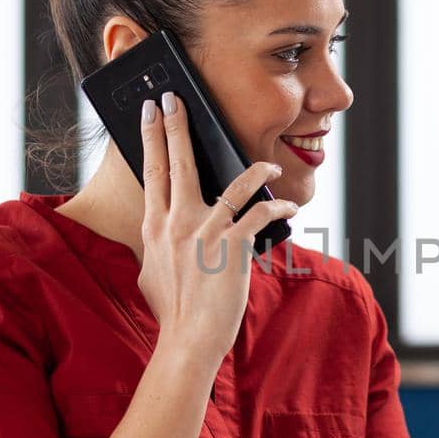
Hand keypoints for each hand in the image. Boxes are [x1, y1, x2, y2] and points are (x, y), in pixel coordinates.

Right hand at [136, 92, 297, 371]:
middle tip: (175, 97)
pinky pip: (259, 214)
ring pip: (232, 184)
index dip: (150, 137)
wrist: (188, 340)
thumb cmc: (172, 310)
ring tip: (268, 163)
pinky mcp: (232, 247)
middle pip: (177, 163)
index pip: (150, 171)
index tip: (150, 111)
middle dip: (176, 126)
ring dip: (255, 169)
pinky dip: (276, 207)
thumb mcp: (151, 270)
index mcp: (154, 227)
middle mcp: (176, 223)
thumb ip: (158, 243)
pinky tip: (288, 206)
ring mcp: (205, 232)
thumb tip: (163, 228)